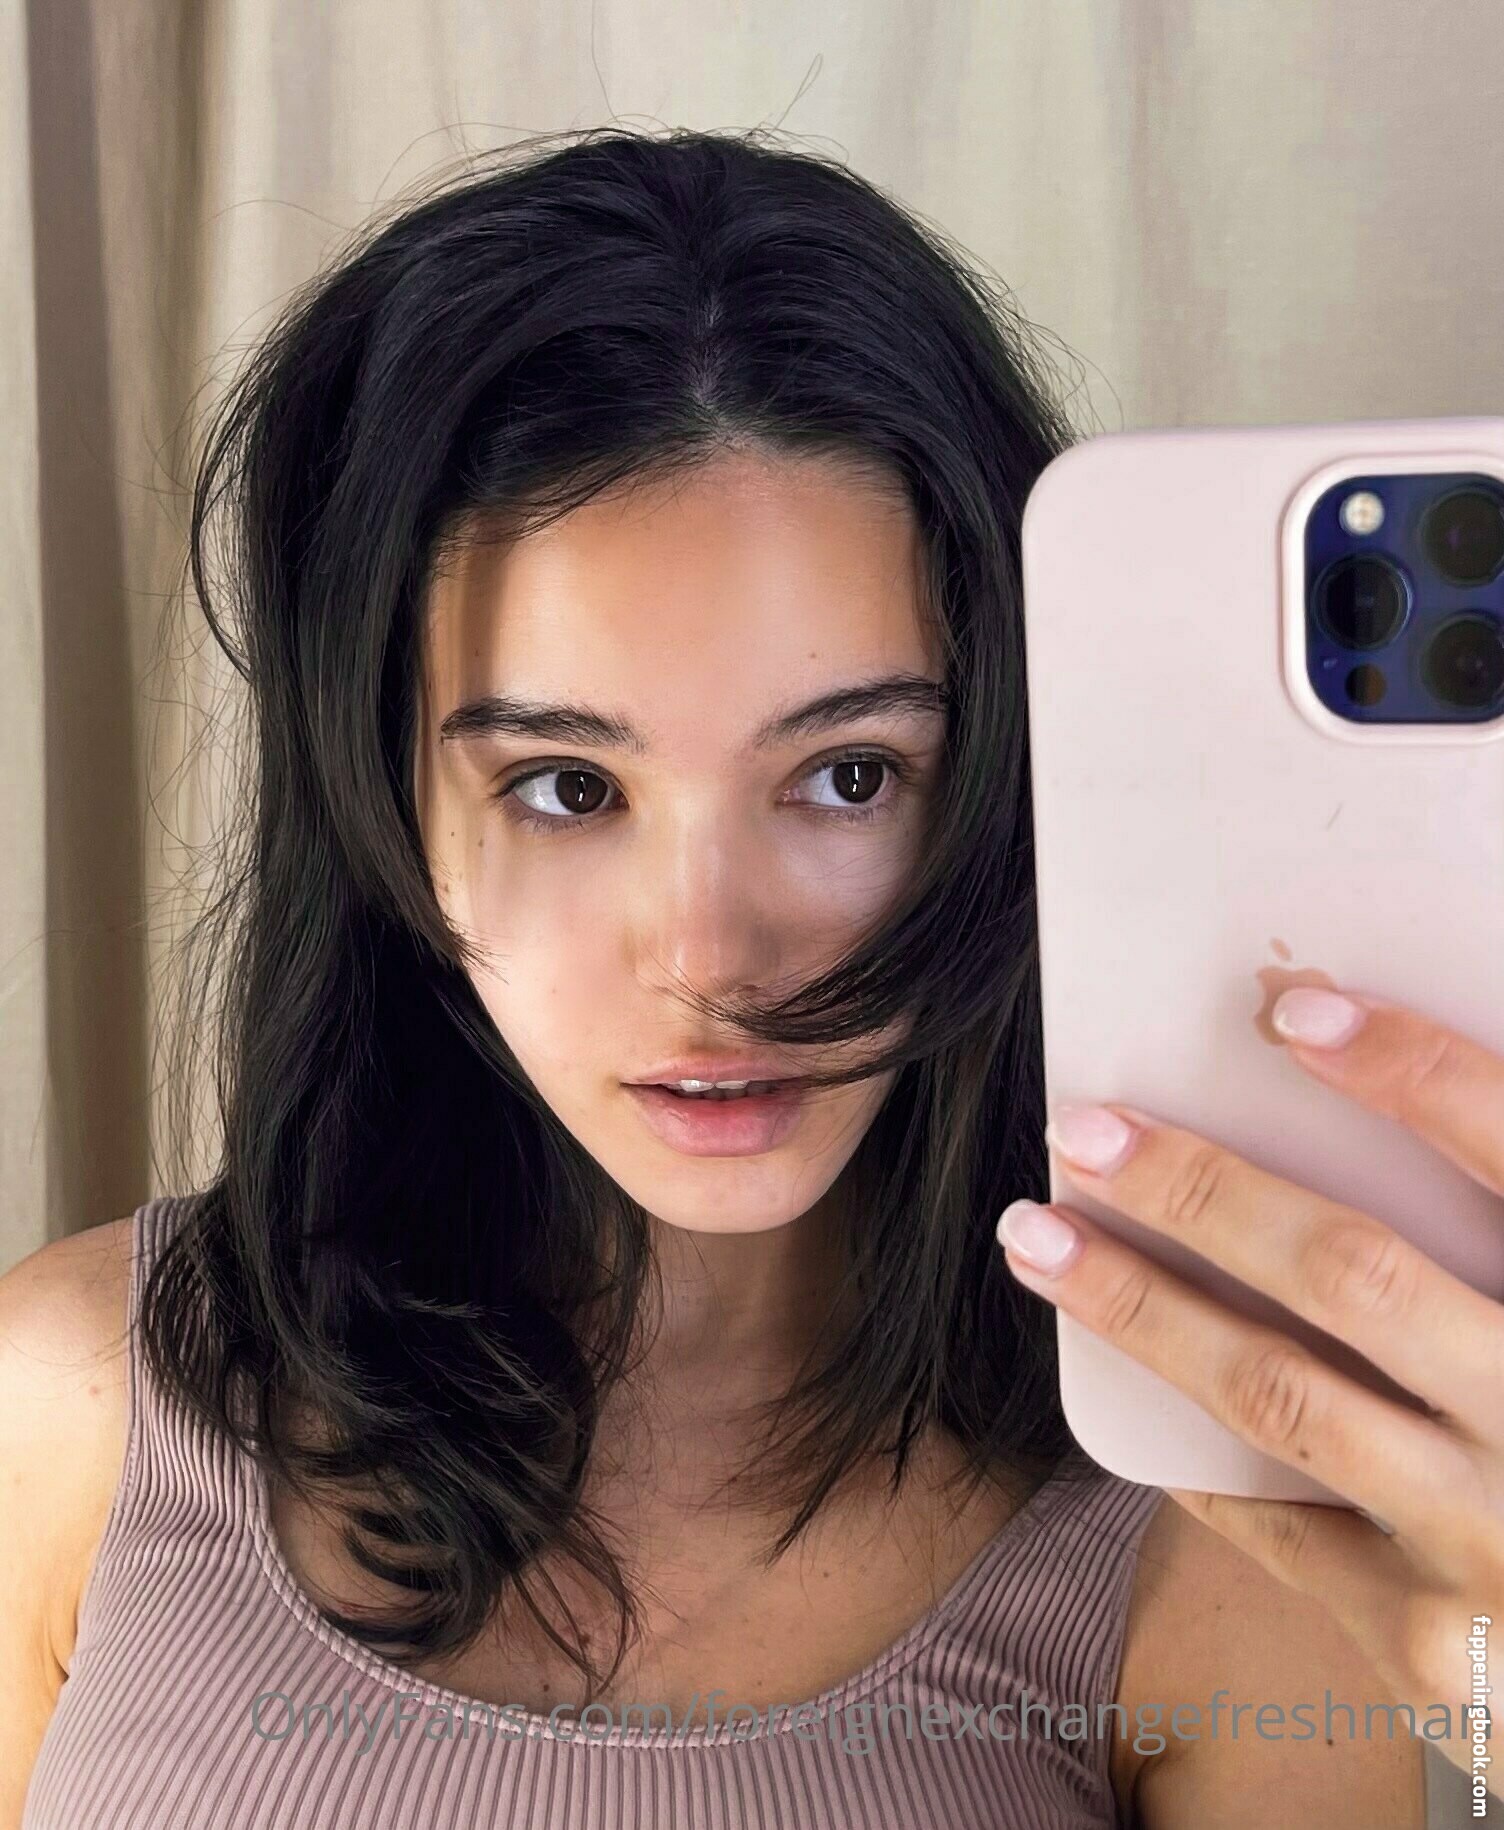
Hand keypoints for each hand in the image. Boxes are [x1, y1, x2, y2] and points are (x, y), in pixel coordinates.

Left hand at [997, 985, 1503, 1799]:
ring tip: (1039, 1236)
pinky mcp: (1436, 1648)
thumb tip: (1354, 1069)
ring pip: (1279, 1396)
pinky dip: (1190, 1445)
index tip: (1294, 1006)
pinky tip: (1117, 1376)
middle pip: (1354, 1276)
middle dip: (1202, 1192)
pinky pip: (1279, 1526)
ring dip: (1140, 1307)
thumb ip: (1485, 1212)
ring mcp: (1495, 1545)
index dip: (1413, 1073)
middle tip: (1083, 1128)